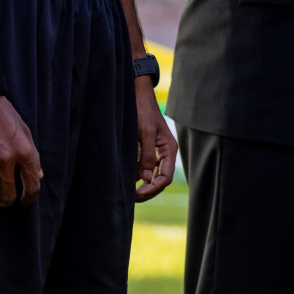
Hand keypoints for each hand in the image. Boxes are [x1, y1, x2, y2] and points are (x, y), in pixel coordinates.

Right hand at [0, 96, 42, 207]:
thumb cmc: (5, 116)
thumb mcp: (26, 133)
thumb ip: (33, 157)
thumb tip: (38, 177)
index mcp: (24, 153)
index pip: (31, 187)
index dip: (28, 199)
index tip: (23, 202)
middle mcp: (5, 160)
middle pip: (8, 196)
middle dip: (8, 201)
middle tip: (5, 199)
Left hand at [135, 80, 177, 200]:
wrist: (137, 95)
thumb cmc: (143, 111)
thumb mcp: (145, 132)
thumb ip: (146, 155)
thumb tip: (144, 178)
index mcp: (169, 150)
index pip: (165, 178)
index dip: (153, 189)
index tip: (138, 194)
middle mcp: (164, 154)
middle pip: (159, 180)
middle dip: (147, 191)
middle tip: (131, 198)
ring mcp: (155, 153)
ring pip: (150, 176)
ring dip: (141, 185)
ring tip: (126, 192)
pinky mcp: (145, 150)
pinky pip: (142, 168)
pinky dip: (135, 176)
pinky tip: (125, 178)